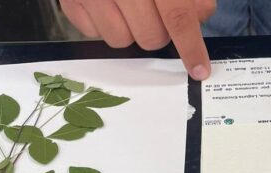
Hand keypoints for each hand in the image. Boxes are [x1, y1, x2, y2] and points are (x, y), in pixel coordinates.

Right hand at [59, 0, 215, 79]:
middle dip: (159, 33)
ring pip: (122, 41)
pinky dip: (104, 24)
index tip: (199, 69)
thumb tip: (199, 17)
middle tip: (154, 12)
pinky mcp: (71, 1)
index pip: (177, 16)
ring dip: (130, 31)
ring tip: (127, 5)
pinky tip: (106, 3)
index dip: (190, 46)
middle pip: (151, 37)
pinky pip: (95, 34)